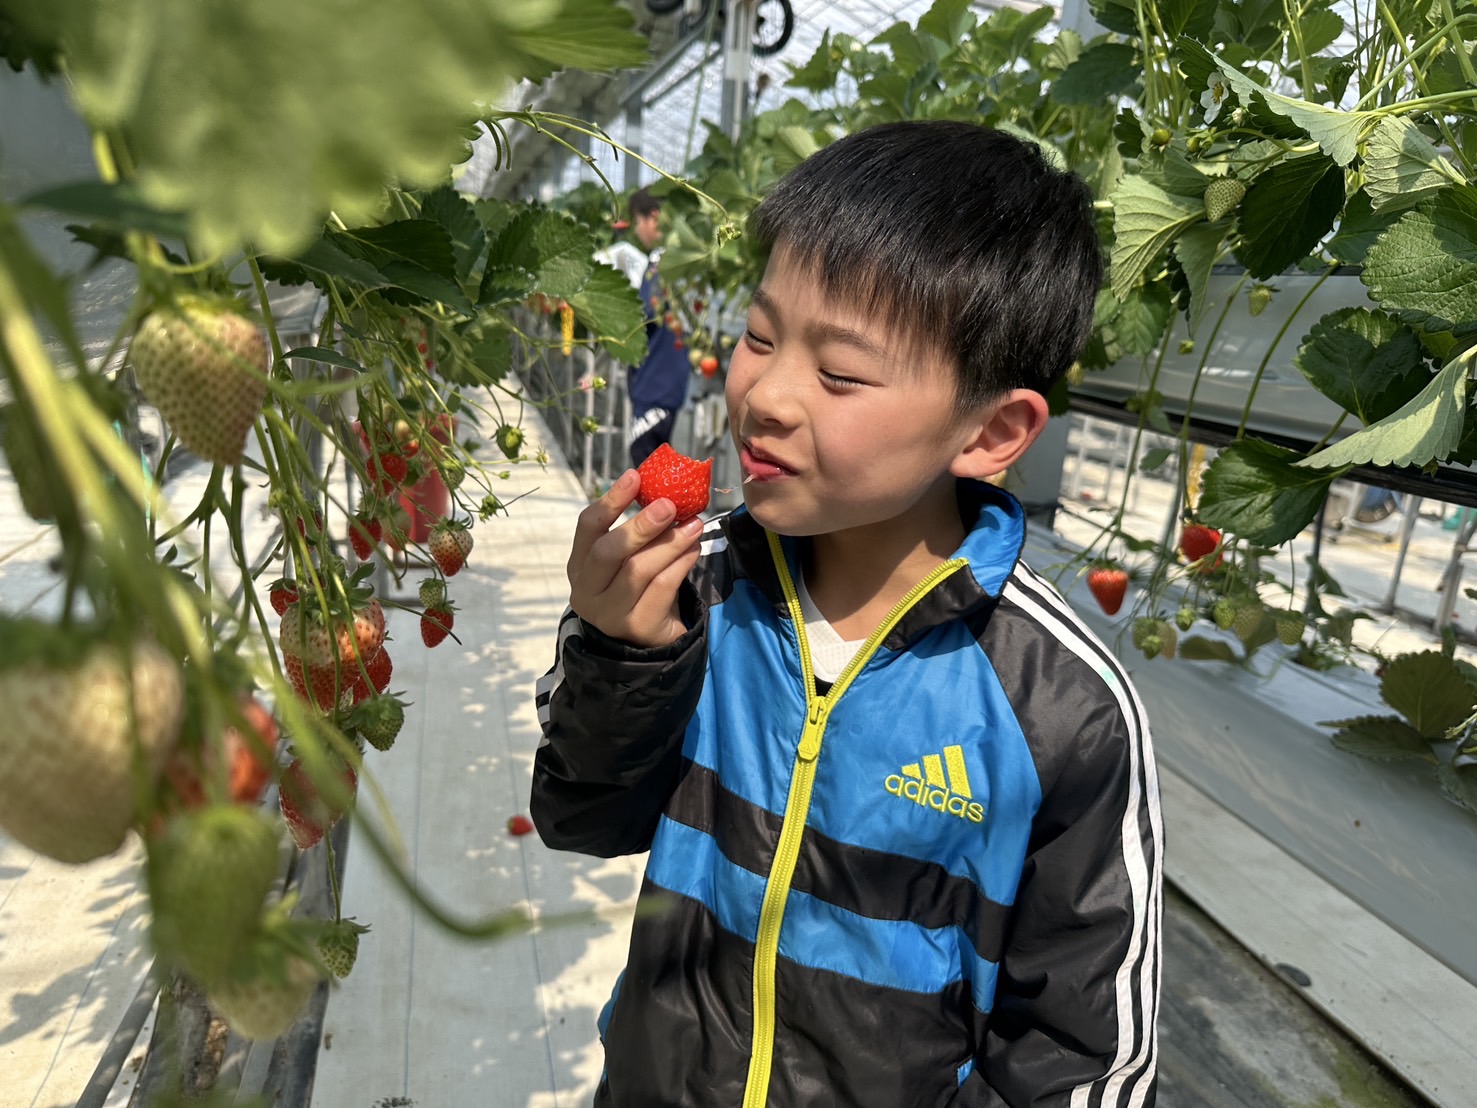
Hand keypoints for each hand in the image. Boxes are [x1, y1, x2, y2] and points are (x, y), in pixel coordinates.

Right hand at [567, 469, 704, 646]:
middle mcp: (586, 590)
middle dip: (641, 525)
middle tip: (670, 505)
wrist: (645, 641)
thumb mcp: (626, 560)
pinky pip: (661, 589)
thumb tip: (667, 492)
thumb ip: (638, 533)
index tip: (634, 476)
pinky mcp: (636, 627)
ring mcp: (609, 613)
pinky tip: (693, 549)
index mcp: (579, 565)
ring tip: (694, 525)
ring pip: (638, 571)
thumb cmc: (635, 590)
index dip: (610, 500)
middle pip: (609, 552)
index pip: (588, 527)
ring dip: (670, 543)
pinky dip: (680, 565)